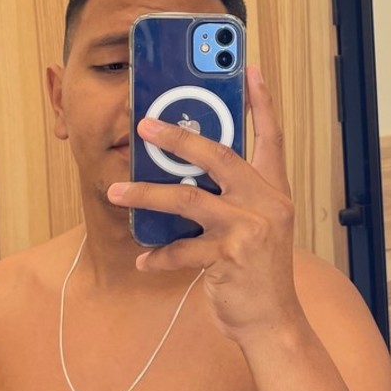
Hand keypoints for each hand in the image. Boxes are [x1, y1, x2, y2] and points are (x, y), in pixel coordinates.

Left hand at [107, 67, 300, 342]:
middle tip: (143, 125)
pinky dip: (158, 255)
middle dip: (177, 136)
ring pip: (188, 197)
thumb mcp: (256, 227)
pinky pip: (182, 248)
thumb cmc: (258, 272)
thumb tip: (185, 173)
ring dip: (146, 194)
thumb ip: (233, 197)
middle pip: (218, 155)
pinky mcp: (231, 256)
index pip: (270, 136)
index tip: (249, 69)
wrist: (272, 321)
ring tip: (116, 191)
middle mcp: (267, 202)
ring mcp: (250, 227)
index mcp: (274, 190)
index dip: (260, 101)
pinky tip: (143, 260)